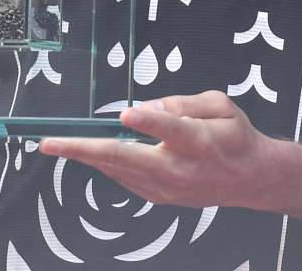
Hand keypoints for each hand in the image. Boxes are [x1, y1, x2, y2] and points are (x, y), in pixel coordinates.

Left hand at [39, 91, 280, 210]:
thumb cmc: (234, 135)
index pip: (172, 130)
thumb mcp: (220, 105)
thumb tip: (145, 108)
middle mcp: (180, 169)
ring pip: (118, 171)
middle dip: (85, 149)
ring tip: (56, 146)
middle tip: (50, 143)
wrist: (250, 178)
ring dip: (85, 158)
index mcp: (200, 142)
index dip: (150, 122)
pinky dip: (104, 164)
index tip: (126, 114)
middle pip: (128, 158)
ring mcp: (167, 188)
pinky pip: (124, 178)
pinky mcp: (159, 197)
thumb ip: (184, 103)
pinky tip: (88, 153)